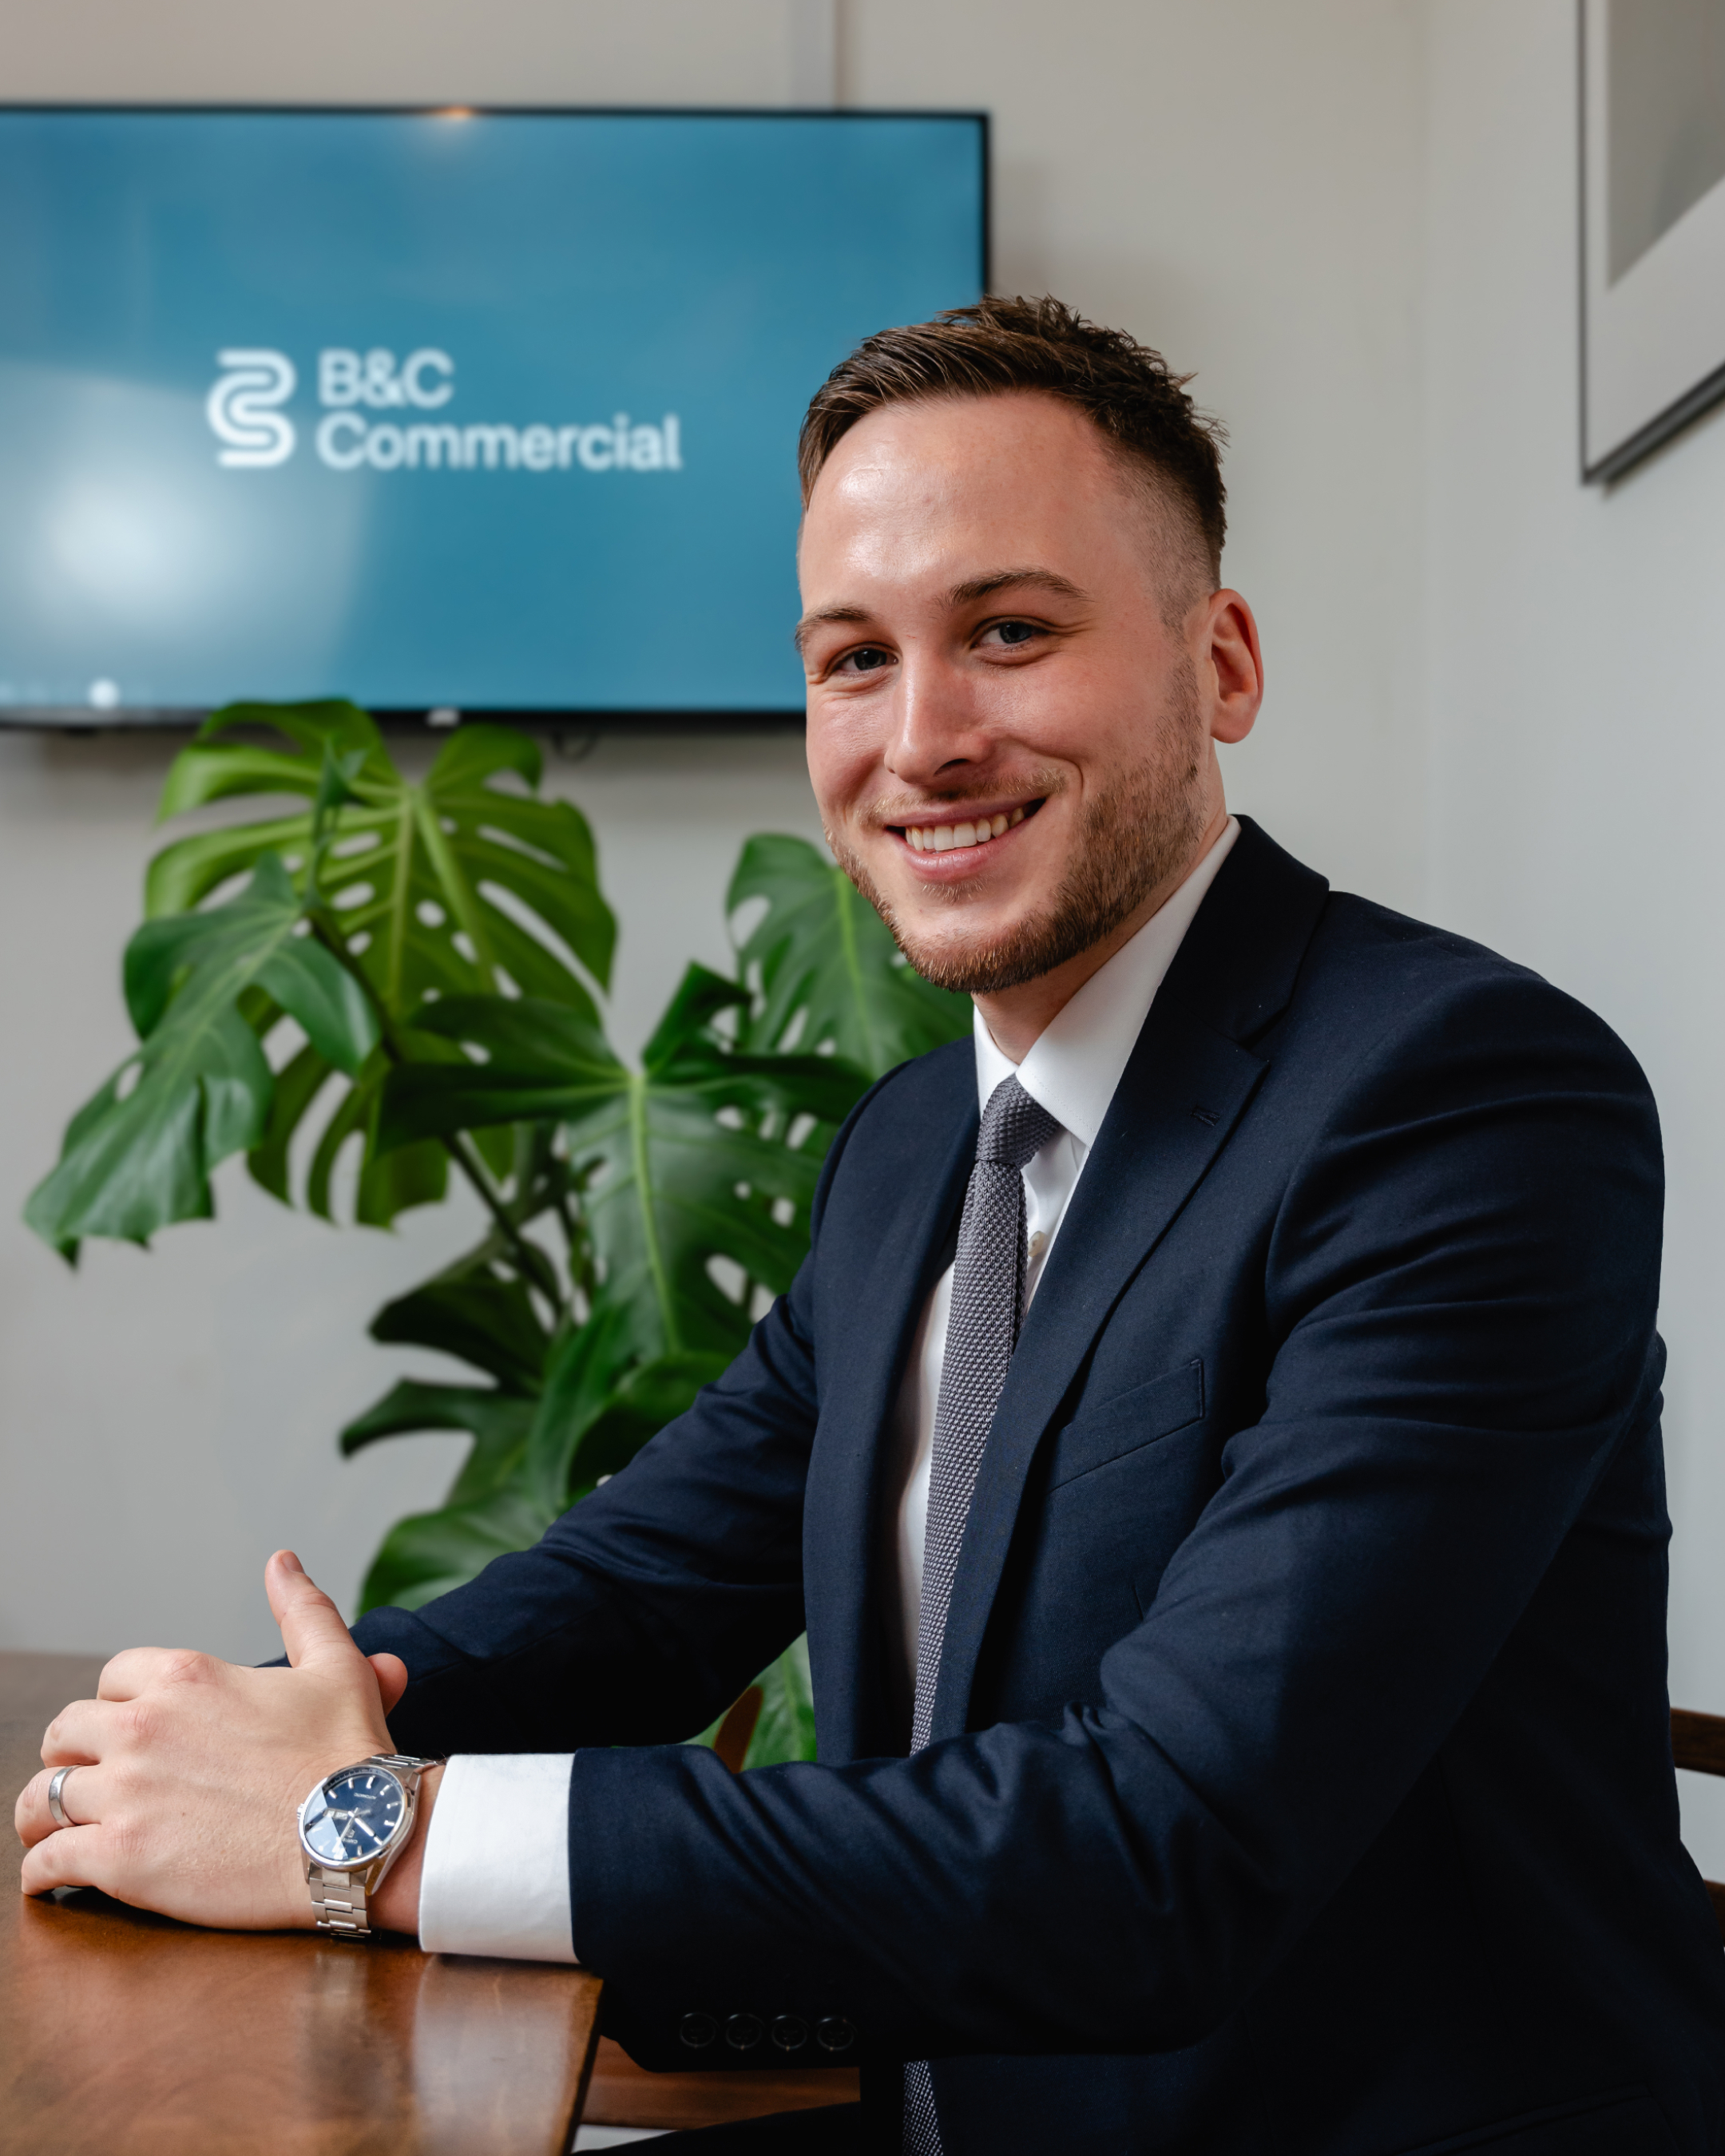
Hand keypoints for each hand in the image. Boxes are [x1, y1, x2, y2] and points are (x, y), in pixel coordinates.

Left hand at [14, 1550, 437, 1931]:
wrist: (357, 1834)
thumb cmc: (348, 1752)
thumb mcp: (334, 1663)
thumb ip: (301, 1608)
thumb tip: (282, 1562)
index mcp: (184, 1677)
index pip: (113, 1677)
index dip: (119, 1702)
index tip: (129, 1727)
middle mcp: (143, 1728)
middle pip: (66, 1731)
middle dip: (73, 1753)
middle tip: (87, 1776)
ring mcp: (127, 1795)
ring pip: (41, 1797)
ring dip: (42, 1812)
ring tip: (50, 1830)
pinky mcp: (120, 1859)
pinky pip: (48, 1861)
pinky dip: (42, 1871)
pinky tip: (51, 1878)